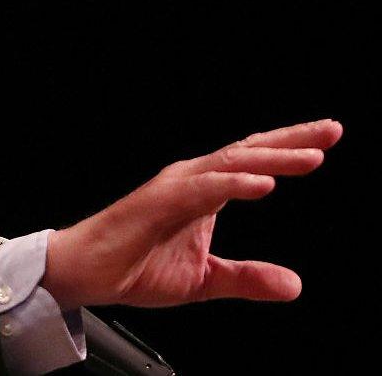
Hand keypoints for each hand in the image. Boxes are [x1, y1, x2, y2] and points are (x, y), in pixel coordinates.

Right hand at [42, 119, 342, 310]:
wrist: (86, 273)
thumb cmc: (134, 267)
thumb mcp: (204, 280)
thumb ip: (247, 278)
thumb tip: (295, 285)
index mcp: (202, 192)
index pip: (252, 165)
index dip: (288, 151)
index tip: (326, 141)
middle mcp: (190, 181)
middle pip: (247, 153)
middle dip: (291, 141)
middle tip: (331, 131)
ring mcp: (174, 188)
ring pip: (229, 165)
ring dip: (271, 159)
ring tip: (311, 157)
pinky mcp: (157, 202)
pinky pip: (202, 190)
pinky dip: (233, 184)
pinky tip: (262, 184)